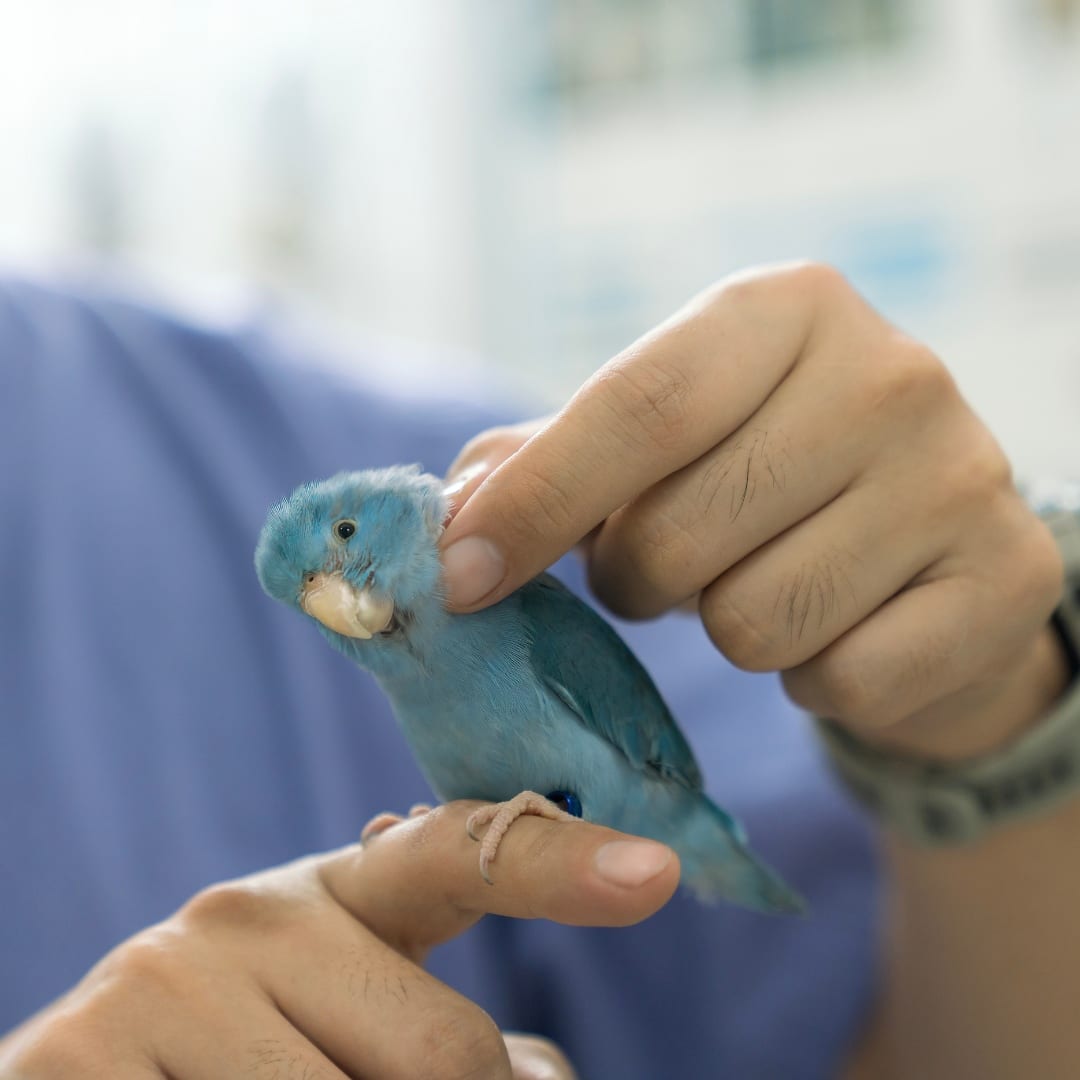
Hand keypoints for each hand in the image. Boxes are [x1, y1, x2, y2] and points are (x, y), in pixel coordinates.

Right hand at [1, 803, 676, 1077]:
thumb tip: (541, 1076)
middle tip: (373, 1078)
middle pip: (443, 1056)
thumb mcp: (346, 1022)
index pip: (459, 854)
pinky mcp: (77, 1055)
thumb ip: (435, 1031)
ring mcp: (160, 980)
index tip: (655, 871)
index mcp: (329, 891)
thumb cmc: (243, 1057)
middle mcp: (248, 910)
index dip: (560, 861)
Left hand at [440, 263, 1065, 758]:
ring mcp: (962, 471)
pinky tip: (840, 627)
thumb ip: (551, 462)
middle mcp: (888, 370)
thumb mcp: (660, 445)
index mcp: (784, 309)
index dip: (535, 503)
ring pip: (753, 622)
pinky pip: (839, 678)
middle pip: (678, 533)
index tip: (460, 578)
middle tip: (667, 567)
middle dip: (637, 580)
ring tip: (763, 585)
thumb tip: (453, 511)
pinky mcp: (1006, 576)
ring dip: (727, 628)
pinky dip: (812, 677)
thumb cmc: (763, 481)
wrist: (925, 550)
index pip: (637, 407)